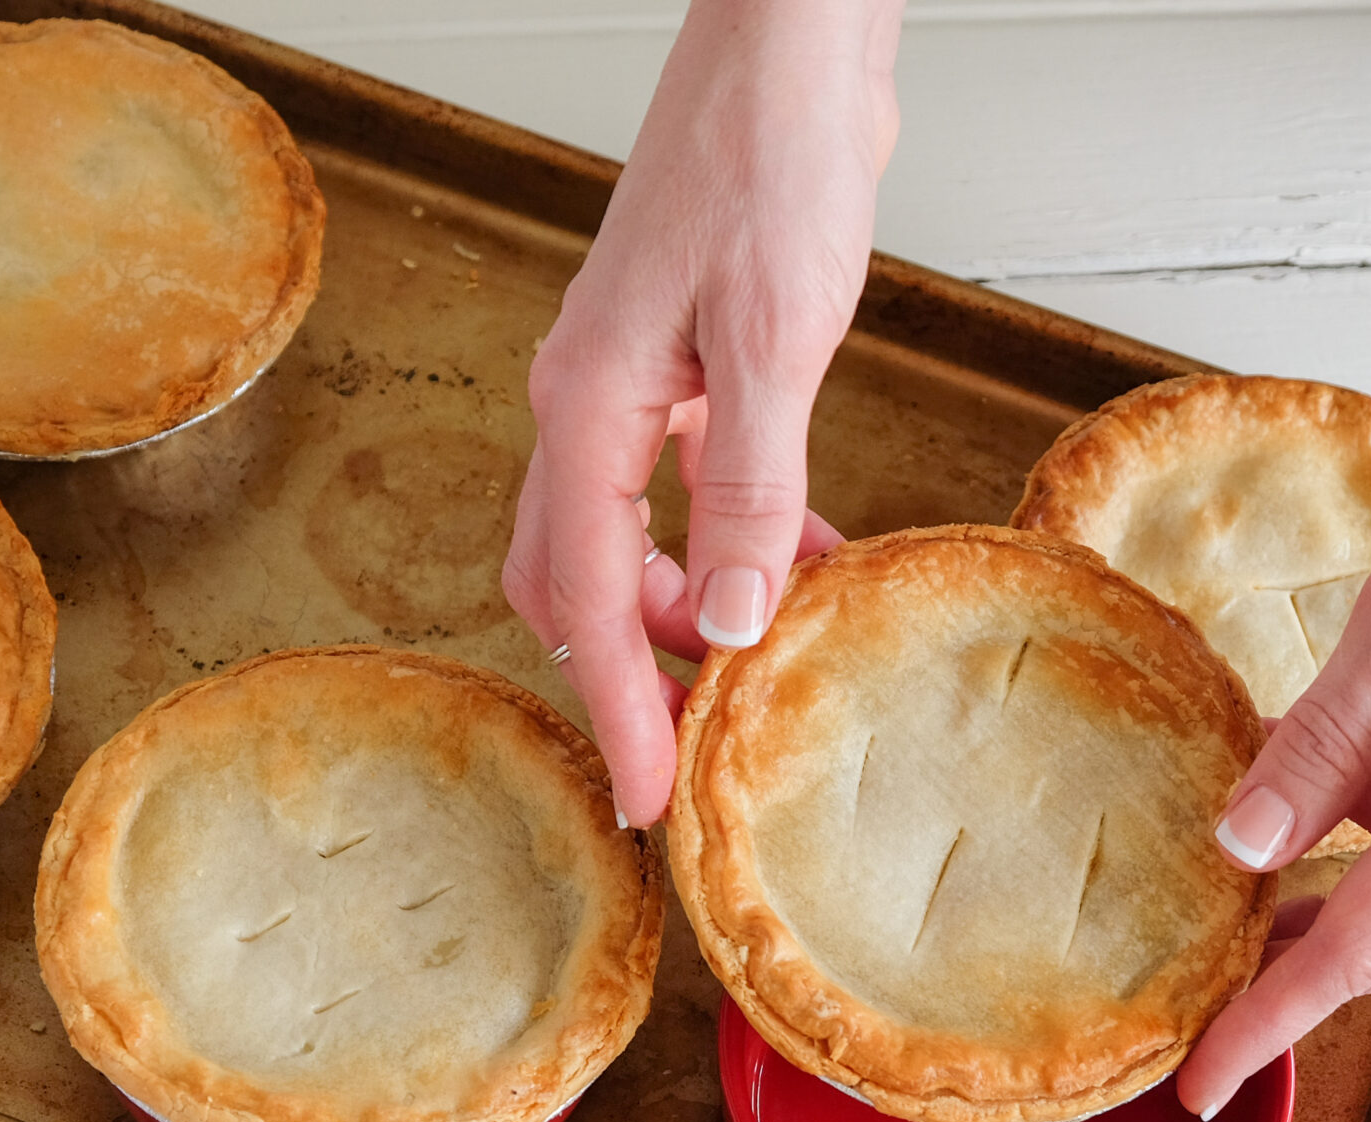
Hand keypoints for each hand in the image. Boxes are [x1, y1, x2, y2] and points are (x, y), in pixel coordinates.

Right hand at [505, 0, 903, 825]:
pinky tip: (798, 564)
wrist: (789, 49)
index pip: (583, 596)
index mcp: (590, 405)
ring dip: (681, 612)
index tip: (646, 797)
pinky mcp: (683, 367)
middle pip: (572, 580)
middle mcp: (589, 403)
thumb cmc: (770, 157)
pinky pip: (680, 491)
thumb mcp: (775, 339)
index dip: (616, 706)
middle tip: (691, 750)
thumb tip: (726, 622)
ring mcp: (631, 385)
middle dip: (623, 671)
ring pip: (623, 541)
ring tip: (758, 666)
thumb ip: (751, 488)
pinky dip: (726, 544)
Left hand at [1175, 365, 1370, 1116]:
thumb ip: (1328, 736)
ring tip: (1230, 934)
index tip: (1203, 1078)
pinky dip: (1369, 846)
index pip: (1360, 944)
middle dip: (1287, 992)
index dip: (1271, 1020)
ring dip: (1325, 923)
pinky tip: (1315, 804)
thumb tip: (1245, 845)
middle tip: (1195, 1024)